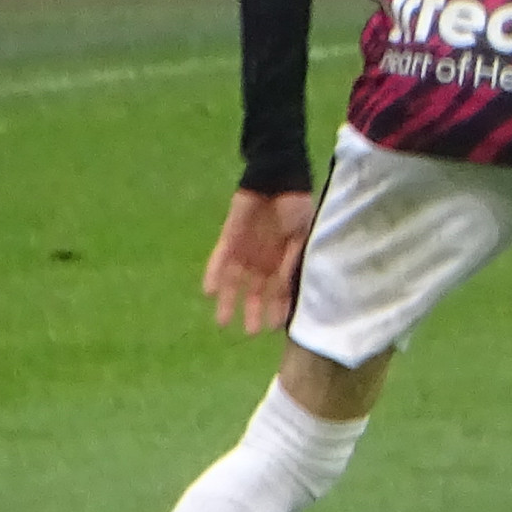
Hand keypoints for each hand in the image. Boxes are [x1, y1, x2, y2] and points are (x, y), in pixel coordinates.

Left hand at [203, 188, 316, 333]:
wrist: (276, 179)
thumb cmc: (295, 205)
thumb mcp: (301, 234)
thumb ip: (292, 260)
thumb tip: (285, 287)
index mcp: (283, 260)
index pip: (280, 290)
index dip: (278, 308)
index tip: (276, 326)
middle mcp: (262, 259)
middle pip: (255, 291)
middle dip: (253, 311)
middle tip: (251, 332)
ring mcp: (245, 250)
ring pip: (234, 281)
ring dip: (230, 301)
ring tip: (223, 322)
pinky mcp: (229, 239)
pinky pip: (219, 260)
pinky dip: (214, 275)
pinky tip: (210, 292)